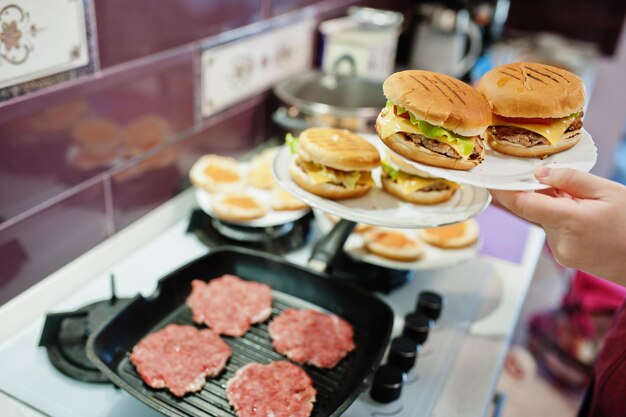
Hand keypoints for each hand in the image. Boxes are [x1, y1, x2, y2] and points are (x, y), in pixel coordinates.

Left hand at [490, 167, 625, 284]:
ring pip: (546, 220)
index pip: (524, 205)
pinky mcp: (564, 259)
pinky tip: (587, 221)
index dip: (503, 191)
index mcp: (570, 222)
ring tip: (589, 208)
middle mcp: (560, 242)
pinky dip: (562, 221)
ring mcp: (561, 254)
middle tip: (571, 189)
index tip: (489, 180)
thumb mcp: (607, 191)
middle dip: (546, 196)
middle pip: (536, 210)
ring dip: (557, 209)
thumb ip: (570, 179)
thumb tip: (539, 173)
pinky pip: (554, 232)